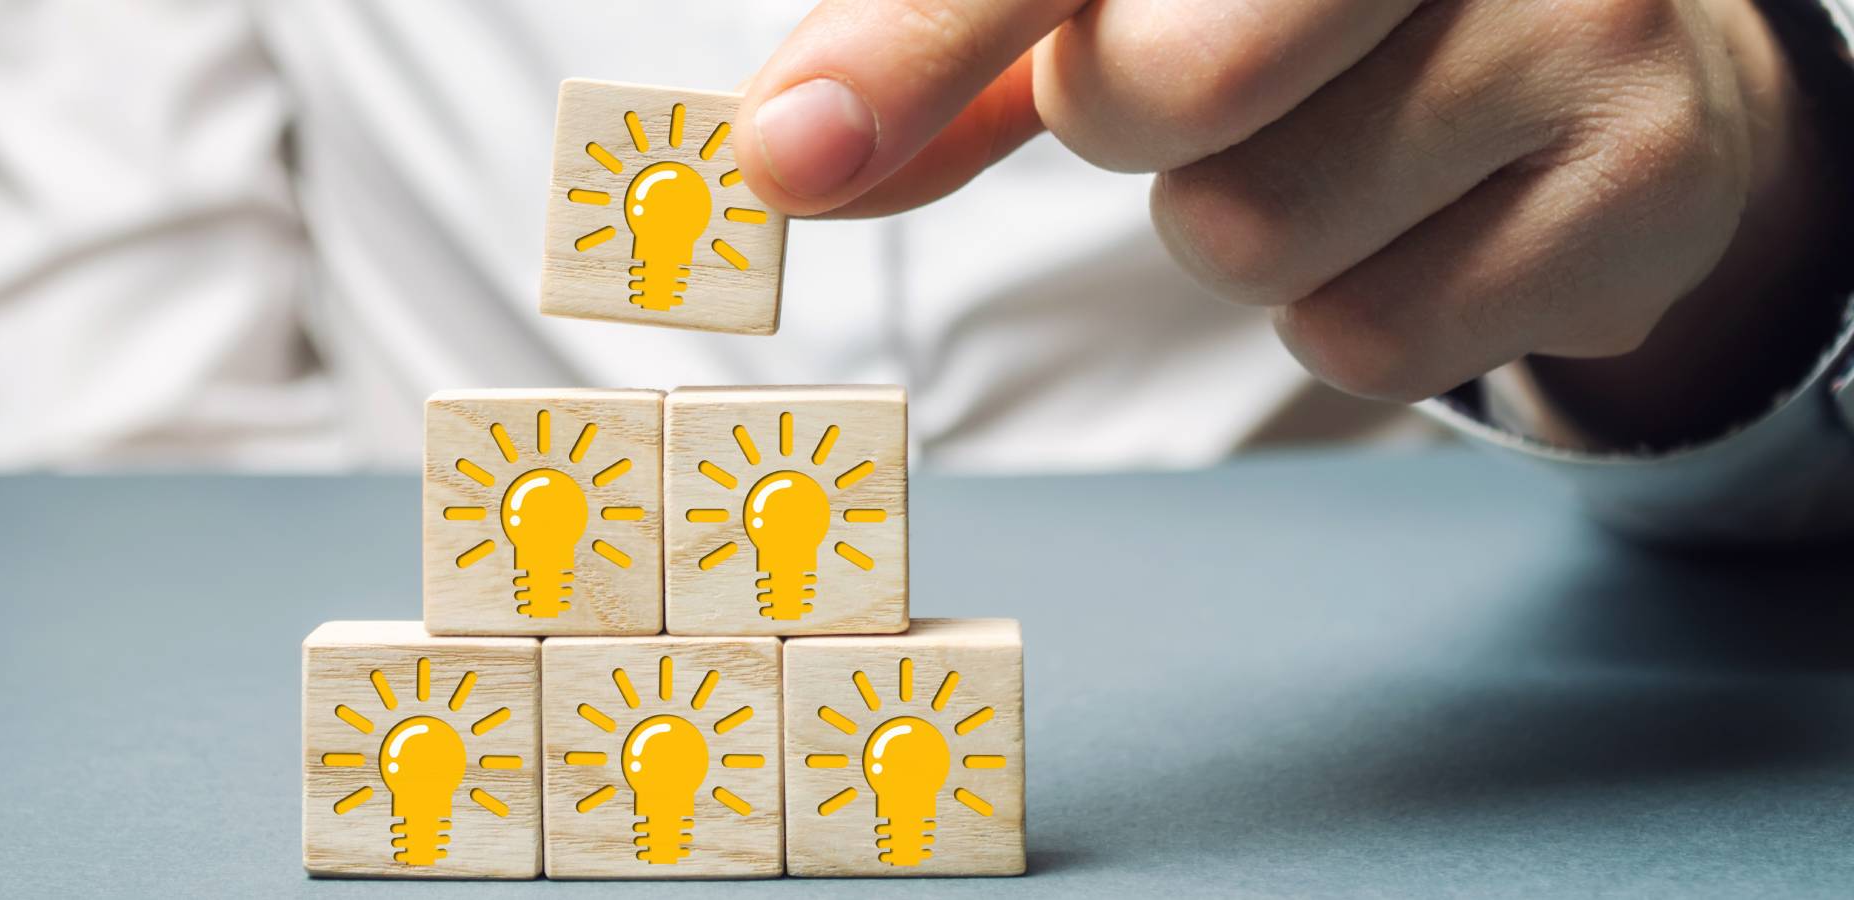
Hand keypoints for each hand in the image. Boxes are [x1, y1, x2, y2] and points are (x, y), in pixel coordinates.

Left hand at [736, 0, 1834, 429]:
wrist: (1607, 59)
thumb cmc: (1326, 27)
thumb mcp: (1134, 7)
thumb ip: (961, 61)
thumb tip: (788, 156)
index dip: (918, 46)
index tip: (791, 153)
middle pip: (1159, 88)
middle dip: (1137, 129)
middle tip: (1221, 92)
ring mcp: (1575, 25)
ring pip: (1250, 237)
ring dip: (1245, 233)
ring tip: (1343, 152)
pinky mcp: (1640, 180)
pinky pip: (1368, 341)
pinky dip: (1353, 315)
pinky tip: (1428, 226)